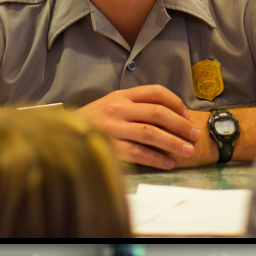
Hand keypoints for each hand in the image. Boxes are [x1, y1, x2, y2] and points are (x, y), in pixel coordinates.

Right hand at [77, 84, 200, 168]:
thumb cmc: (93, 122)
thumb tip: (170, 116)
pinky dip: (155, 158)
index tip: (187, 114)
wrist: (61, 134)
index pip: (155, 91)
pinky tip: (168, 163)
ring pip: (150, 133)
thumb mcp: (112, 105)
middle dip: (180, 125)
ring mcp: (112, 127)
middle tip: (195, 135)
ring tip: (187, 152)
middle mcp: (117, 108)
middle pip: (157, 113)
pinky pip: (137, 152)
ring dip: (173, 143)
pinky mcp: (108, 146)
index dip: (175, 102)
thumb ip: (135, 106)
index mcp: (121, 96)